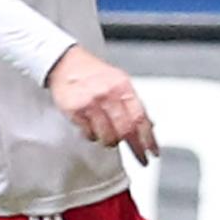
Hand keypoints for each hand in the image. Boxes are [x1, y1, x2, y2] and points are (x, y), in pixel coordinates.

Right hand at [46, 44, 157, 160]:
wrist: (66, 62)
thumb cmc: (94, 74)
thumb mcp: (120, 82)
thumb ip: (134, 104)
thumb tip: (150, 126)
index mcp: (123, 87)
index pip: (141, 118)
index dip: (149, 139)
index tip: (153, 152)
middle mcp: (108, 94)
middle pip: (126, 130)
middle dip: (134, 147)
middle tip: (138, 156)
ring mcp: (91, 102)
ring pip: (108, 136)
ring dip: (111, 142)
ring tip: (111, 138)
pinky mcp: (75, 110)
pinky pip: (90, 134)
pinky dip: (94, 136)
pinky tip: (94, 129)